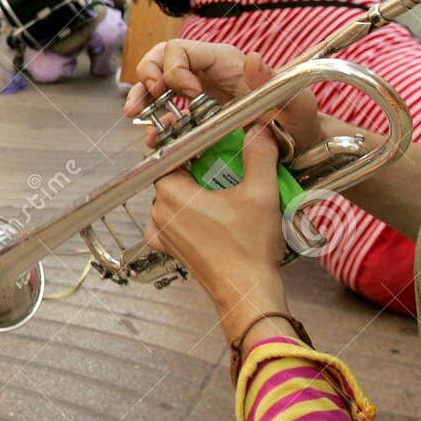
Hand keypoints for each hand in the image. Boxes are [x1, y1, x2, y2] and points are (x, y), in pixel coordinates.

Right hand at [123, 40, 320, 153]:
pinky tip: (153, 136)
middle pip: (162, 58)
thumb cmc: (301, 126)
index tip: (188, 96)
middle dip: (148, 76)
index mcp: (226, 62)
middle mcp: (209, 71)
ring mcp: (200, 90)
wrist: (301, 148)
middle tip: (148, 100)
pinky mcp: (196, 111)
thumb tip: (251, 58)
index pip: (183, 49)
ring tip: (134, 114)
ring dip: (142, 95)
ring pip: (158, 80)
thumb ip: (276, 84)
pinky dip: (154, 120)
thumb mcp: (296, 107)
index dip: (175, 69)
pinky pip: (166, 109)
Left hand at [145, 123, 289, 341]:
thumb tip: (258, 128)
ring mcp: (161, 231)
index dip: (194, 140)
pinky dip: (190, 212)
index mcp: (171, 192)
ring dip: (196, 188)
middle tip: (227, 163)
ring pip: (174, 195)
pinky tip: (213, 212)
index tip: (211, 136)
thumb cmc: (248, 249)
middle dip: (199, 164)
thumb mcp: (261, 192)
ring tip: (225, 188)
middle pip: (175, 172)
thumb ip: (258, 153)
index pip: (173, 151)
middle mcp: (158, 211)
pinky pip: (174, 218)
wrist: (247, 292)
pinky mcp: (170, 247)